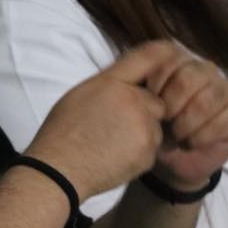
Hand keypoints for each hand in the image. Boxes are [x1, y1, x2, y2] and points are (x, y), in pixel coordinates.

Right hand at [27, 42, 188, 200]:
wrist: (59, 171)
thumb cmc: (62, 131)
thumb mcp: (81, 93)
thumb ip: (111, 82)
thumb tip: (134, 79)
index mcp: (113, 82)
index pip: (149, 57)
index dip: (161, 57)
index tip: (167, 59)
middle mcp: (134, 101)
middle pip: (154, 100)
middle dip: (142, 110)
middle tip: (115, 123)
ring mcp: (144, 128)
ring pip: (154, 125)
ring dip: (141, 132)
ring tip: (112, 142)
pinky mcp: (148, 153)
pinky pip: (151, 148)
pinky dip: (139, 152)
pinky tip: (116, 155)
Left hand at [147, 52, 227, 193]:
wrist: (173, 160)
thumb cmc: (154, 128)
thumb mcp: (140, 109)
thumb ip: (140, 89)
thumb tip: (143, 86)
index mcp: (178, 62)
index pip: (169, 57)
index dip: (157, 82)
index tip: (146, 104)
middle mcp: (203, 70)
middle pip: (188, 77)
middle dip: (171, 105)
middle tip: (163, 122)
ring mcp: (223, 89)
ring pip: (206, 99)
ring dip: (187, 123)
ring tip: (177, 136)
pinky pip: (222, 120)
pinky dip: (201, 137)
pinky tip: (191, 143)